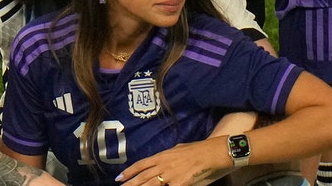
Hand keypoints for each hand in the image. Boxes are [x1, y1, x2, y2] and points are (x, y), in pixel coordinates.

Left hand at [116, 137, 230, 185]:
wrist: (212, 153)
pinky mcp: (180, 183)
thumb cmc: (198, 150)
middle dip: (130, 183)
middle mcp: (164, 165)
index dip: (129, 172)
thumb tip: (162, 158)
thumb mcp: (179, 149)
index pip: (141, 165)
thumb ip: (168, 155)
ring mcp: (171, 175)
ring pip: (150, 185)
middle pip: (142, 177)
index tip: (119, 177)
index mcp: (162, 156)